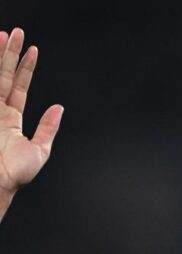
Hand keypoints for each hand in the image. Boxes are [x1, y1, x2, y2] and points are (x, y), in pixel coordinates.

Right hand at [0, 28, 62, 195]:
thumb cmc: (15, 174)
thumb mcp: (39, 151)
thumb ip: (47, 129)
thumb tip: (59, 109)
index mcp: (10, 120)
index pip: (18, 87)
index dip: (25, 69)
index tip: (33, 50)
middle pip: (2, 75)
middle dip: (9, 54)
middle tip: (17, 33)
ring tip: (5, 35)